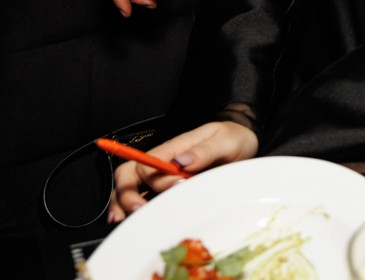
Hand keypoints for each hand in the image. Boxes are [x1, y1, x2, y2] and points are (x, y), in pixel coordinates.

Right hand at [108, 121, 257, 221]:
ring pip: (129, 189)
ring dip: (123, 204)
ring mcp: (161, 180)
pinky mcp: (167, 193)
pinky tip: (138, 224)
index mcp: (171, 150)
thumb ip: (204, 151)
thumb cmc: (229, 139)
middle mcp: (160, 165)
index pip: (148, 164)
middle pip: (128, 176)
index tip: (176, 186)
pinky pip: (145, 202)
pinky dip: (136, 214)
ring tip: (126, 220)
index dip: (157, 179)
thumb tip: (182, 161)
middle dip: (126, 194)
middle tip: (137, 210)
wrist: (240, 144)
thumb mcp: (223, 141)